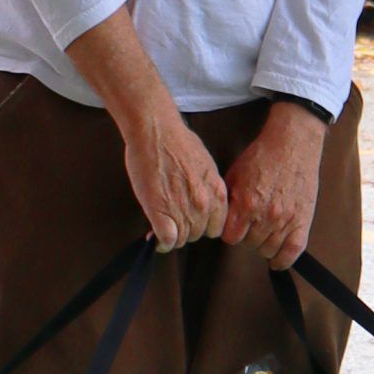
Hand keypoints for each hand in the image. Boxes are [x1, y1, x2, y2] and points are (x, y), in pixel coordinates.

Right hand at [121, 104, 229, 249]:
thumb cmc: (178, 142)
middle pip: (199, 234)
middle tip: (173, 222)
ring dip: (172, 235)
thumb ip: (207, 188)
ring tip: (162, 226)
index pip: (217, 227)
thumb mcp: (205, 167)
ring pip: (182, 239)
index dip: (203, 227)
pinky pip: (166, 239)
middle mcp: (204, 205)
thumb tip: (203, 200)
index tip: (193, 222)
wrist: (157, 132)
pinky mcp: (161, 212)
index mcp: (218, 193)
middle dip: (187, 230)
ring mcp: (183, 210)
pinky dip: (161, 241)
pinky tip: (156, 238)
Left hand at [225, 103, 328, 265]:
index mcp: (245, 204)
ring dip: (263, 244)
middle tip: (251, 225)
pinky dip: (282, 259)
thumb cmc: (262, 157)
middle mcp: (264, 216)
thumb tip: (221, 220)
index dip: (230, 232)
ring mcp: (285, 221)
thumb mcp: (234, 175)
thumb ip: (228, 201)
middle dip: (247, 236)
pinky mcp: (302, 222)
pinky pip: (291, 253)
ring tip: (264, 232)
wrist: (292, 145)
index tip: (234, 226)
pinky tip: (276, 258)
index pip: (230, 238)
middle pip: (248, 245)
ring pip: (267, 250)